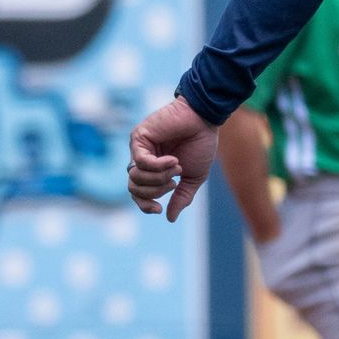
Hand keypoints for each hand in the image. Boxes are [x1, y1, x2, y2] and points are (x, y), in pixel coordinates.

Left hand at [126, 95, 218, 221]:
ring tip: (177, 167)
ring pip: (136, 176)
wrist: (205, 120)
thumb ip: (182, 196)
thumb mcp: (194, 177)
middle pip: (134, 188)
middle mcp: (142, 160)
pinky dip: (158, 165)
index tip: (159, 209)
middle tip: (174, 182)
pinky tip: (173, 160)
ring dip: (160, 177)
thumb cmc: (201, 144)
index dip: (144, 204)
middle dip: (155, 190)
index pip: (138, 193)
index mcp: (153, 170)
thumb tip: (170, 218)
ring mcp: (139, 148)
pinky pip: (141, 161)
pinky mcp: (139, 137)